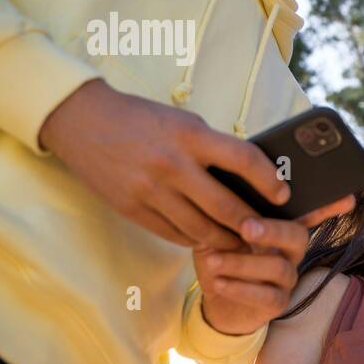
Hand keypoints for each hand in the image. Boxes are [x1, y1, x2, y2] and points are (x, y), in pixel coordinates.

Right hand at [39, 79, 292, 249]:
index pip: (243, 159)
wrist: (81, 121)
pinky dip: (195, 240)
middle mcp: (172, 165)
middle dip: (252, 225)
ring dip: (226, 241)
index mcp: (190, 136)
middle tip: (267, 233)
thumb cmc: (141, 119)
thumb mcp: (182, 122)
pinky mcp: (132, 209)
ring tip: (243, 243)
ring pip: (200, 229)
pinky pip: (174, 234)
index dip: (268, 180)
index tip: (282, 194)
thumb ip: (213, 147)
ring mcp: (150, 191)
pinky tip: (208, 240)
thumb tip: (251, 176)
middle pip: (225, 207)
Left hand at [193, 194, 354, 334]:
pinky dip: (239, 288)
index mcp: (281, 227)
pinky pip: (266, 296)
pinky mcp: (277, 302)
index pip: (309, 212)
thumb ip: (227, 215)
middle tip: (246, 228)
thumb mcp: (218, 230)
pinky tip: (218, 282)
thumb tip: (222, 194)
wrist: (214, 297)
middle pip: (298, 236)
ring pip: (278, 268)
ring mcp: (287, 277)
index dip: (329, 205)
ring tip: (213, 261)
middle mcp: (291, 251)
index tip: (348, 198)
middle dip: (273, 231)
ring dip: (242, 263)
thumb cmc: (220, 253)